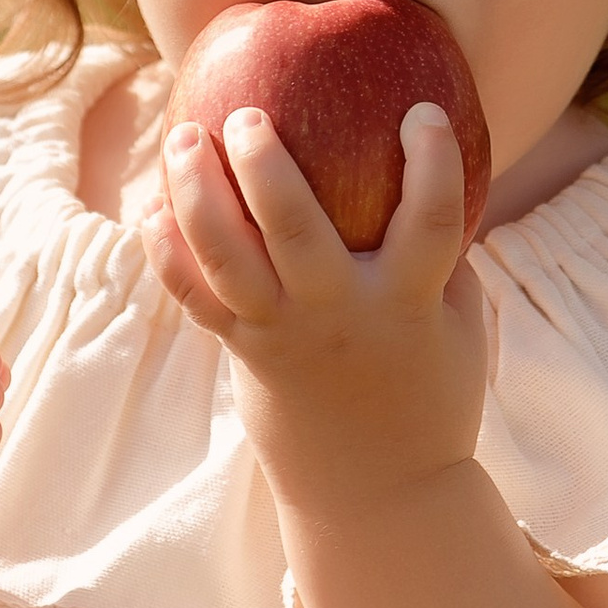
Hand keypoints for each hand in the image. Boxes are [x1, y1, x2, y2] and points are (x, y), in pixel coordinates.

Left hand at [146, 104, 488, 516]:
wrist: (378, 494)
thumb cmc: (429, 395)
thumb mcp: (457, 326)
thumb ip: (442, 254)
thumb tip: (424, 163)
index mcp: (408, 303)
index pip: (432, 221)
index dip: (433, 161)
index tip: (419, 112)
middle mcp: (339, 315)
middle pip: (293, 229)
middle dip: (263, 165)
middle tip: (246, 116)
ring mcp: (284, 335)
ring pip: (225, 258)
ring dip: (195, 193)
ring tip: (181, 138)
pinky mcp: (244, 351)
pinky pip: (192, 296)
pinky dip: (165, 250)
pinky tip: (151, 206)